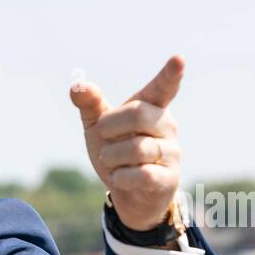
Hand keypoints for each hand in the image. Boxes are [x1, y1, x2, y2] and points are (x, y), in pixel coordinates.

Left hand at [70, 55, 184, 230]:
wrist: (129, 196)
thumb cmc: (117, 153)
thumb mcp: (99, 128)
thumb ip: (90, 105)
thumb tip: (77, 86)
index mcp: (152, 107)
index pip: (163, 87)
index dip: (171, 74)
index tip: (178, 59)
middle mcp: (167, 126)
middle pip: (138, 114)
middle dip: (110, 126)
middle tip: (102, 136)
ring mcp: (171, 152)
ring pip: (137, 148)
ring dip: (112, 157)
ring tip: (111, 162)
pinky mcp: (168, 179)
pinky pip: (142, 174)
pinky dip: (122, 177)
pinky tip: (120, 178)